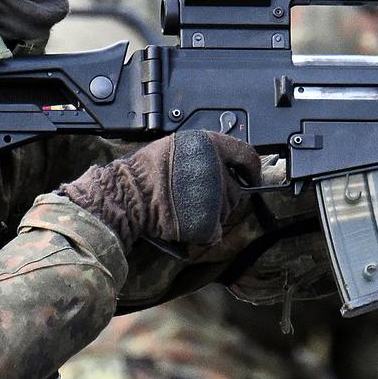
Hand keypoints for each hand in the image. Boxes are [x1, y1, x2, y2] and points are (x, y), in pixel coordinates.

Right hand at [59, 130, 261, 249]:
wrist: (126, 196)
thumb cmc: (143, 172)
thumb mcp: (176, 147)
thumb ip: (203, 154)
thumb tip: (223, 165)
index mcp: (209, 145)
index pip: (247, 155)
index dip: (251, 169)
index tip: (249, 177)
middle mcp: (216, 169)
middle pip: (237, 189)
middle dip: (222, 196)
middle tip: (196, 198)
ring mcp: (214, 197)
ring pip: (226, 211)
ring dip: (212, 214)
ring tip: (185, 209)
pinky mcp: (208, 222)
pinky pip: (214, 232)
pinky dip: (203, 232)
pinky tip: (185, 223)